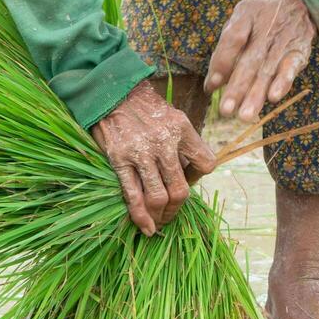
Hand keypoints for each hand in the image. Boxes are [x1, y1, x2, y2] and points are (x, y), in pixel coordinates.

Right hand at [92, 82, 216, 235]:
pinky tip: (145, 226)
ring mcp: (141, 152)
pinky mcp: (119, 159)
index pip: (206, 164)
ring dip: (161, 216)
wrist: (112, 91)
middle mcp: (164, 141)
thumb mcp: (173, 116)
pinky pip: (133, 195)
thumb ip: (183, 143)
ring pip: (159, 197)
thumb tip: (188, 175)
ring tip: (158, 223)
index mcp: (182, 129)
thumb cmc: (144, 108)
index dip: (199, 179)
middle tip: (172, 214)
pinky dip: (140, 216)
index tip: (187, 181)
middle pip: (181, 189)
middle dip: (178, 208)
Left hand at [205, 0, 315, 120]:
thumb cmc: (262, 14)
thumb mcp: (242, 16)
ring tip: (245, 114)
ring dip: (257, 93)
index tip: (211, 86)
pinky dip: (283, 82)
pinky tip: (274, 97)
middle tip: (226, 110)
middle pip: (250, 61)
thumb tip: (213, 82)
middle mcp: (266, 29)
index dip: (222, 61)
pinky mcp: (299, 52)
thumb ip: (227, 46)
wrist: (299, 0)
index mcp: (248, 16)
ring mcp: (284, 41)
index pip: (233, 39)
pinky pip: (291, 67)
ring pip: (268, 70)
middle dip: (237, 87)